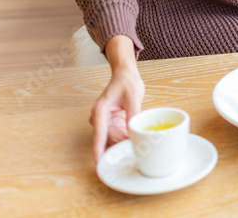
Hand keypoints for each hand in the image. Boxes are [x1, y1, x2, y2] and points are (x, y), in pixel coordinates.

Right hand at [90, 38, 143, 162]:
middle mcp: (99, 119)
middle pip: (108, 139)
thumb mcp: (133, 96)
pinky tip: (136, 137)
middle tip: (138, 148)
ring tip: (139, 141)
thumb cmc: (126, 83)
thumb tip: (133, 130)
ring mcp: (105, 123)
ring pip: (113, 139)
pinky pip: (117, 136)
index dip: (98, 149)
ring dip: (125, 142)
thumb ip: (132, 113)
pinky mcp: (111, 124)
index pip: (99, 133)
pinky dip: (126, 137)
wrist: (125, 75)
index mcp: (100, 111)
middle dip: (121, 145)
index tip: (98, 162)